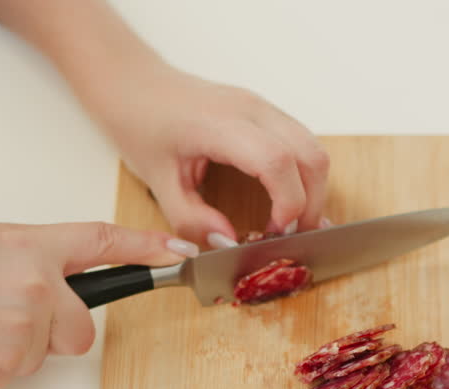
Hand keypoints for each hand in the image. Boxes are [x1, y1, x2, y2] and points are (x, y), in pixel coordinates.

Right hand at [0, 221, 196, 388]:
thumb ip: (29, 258)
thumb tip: (58, 281)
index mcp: (28, 246)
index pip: (101, 243)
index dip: (145, 248)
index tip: (178, 252)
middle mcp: (36, 285)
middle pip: (82, 327)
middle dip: (59, 332)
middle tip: (9, 320)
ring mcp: (24, 329)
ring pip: (47, 354)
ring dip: (19, 349)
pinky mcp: (6, 368)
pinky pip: (18, 375)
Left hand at [108, 65, 330, 248]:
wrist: (135, 85)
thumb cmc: (141, 124)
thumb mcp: (158, 182)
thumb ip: (191, 219)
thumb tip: (227, 242)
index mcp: (219, 124)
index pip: (277, 161)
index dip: (288, 203)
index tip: (274, 231)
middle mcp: (250, 109)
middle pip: (311, 156)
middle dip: (311, 203)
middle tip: (291, 235)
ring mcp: (262, 106)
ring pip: (313, 147)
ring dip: (311, 189)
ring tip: (289, 221)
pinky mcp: (265, 111)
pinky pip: (301, 141)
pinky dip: (303, 174)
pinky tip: (284, 197)